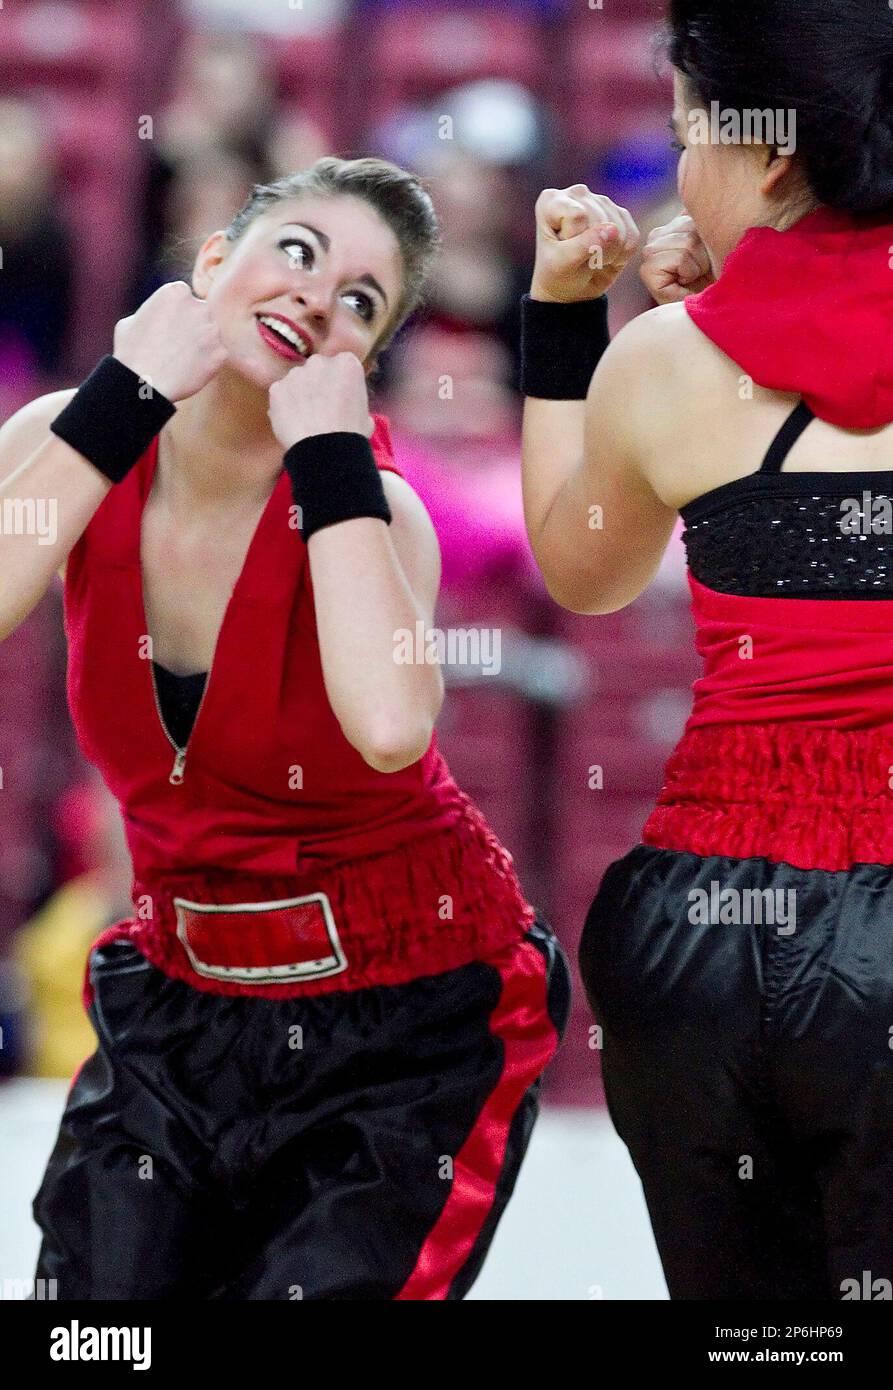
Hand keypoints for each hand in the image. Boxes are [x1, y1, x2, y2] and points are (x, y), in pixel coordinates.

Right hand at [113, 281, 227, 401]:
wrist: (144, 382)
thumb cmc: (131, 352)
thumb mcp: (132, 319)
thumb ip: (153, 312)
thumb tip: (160, 315)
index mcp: (177, 291)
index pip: (185, 298)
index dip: (177, 314)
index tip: (168, 328)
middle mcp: (199, 305)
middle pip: (201, 314)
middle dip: (192, 327)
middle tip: (176, 346)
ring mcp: (213, 330)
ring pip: (210, 334)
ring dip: (201, 344)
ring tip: (180, 359)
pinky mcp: (221, 352)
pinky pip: (216, 355)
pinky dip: (206, 363)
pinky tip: (189, 370)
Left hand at [268, 352, 373, 450]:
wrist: (326, 451)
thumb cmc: (350, 436)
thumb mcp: (365, 413)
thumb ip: (353, 398)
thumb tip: (347, 406)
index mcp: (347, 363)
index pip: (341, 365)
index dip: (339, 383)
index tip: (339, 399)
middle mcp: (320, 361)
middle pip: (317, 368)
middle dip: (318, 384)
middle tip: (321, 409)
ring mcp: (296, 373)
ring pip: (296, 381)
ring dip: (299, 394)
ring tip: (306, 420)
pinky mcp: (277, 388)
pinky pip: (280, 394)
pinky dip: (284, 406)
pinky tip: (293, 423)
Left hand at [529, 184, 640, 302]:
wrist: (571, 289)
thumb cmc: (558, 275)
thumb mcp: (563, 264)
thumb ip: (584, 246)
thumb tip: (614, 230)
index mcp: (551, 201)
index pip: (578, 215)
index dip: (576, 239)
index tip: (563, 250)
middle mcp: (577, 194)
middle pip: (601, 220)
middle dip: (594, 248)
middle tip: (579, 258)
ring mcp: (600, 201)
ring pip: (619, 228)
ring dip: (609, 253)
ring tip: (591, 257)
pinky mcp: (620, 214)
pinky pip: (632, 235)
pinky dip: (622, 254)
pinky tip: (606, 257)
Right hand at [639, 214, 715, 302]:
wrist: (716, 306)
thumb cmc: (720, 276)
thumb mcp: (718, 238)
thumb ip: (708, 216)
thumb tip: (712, 191)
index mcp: (674, 222)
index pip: (695, 210)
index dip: (710, 235)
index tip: (708, 256)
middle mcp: (657, 234)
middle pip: (691, 227)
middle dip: (704, 252)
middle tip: (703, 270)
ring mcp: (649, 251)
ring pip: (687, 243)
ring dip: (699, 264)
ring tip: (696, 276)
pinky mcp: (647, 270)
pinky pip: (680, 258)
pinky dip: (690, 272)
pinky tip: (686, 283)